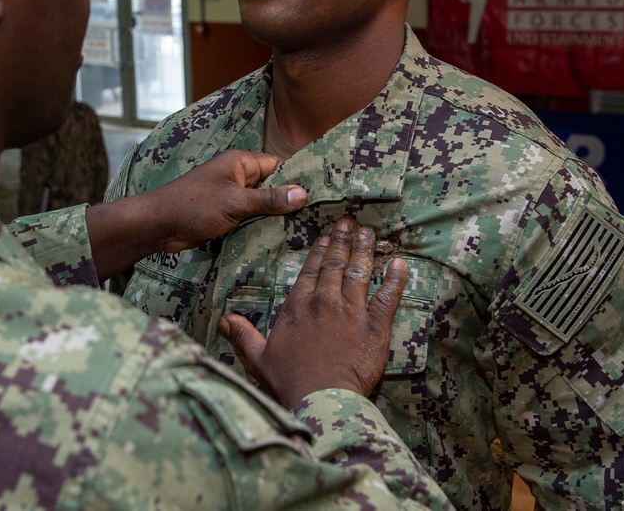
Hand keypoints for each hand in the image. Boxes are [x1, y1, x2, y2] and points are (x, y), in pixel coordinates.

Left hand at [85, 149, 305, 279]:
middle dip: (290, 199)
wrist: (159, 225)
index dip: (298, 177)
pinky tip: (280, 237)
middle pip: (272, 185)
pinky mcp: (226, 214)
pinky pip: (250, 217)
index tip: (323, 192)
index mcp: (240, 162)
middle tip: (319, 215)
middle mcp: (238, 176)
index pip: (278, 165)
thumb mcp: (235, 202)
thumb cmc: (194, 206)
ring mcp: (231, 196)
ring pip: (262, 203)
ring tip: (306, 228)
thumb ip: (268, 199)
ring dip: (276, 215)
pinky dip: (262, 225)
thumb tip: (302, 193)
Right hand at [218, 218, 406, 408]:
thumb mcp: (257, 358)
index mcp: (298, 306)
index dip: (319, 251)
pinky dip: (395, 280)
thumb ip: (242, 335)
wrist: (321, 399)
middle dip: (343, 241)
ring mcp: (351, 312)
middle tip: (350, 223)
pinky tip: (400, 265)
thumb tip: (223, 320)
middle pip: (335, 264)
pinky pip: (387, 297)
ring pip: (360, 272)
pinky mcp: (374, 327)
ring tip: (370, 233)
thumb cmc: (288, 382)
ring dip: (365, 250)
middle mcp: (324, 302)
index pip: (309, 270)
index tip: (326, 236)